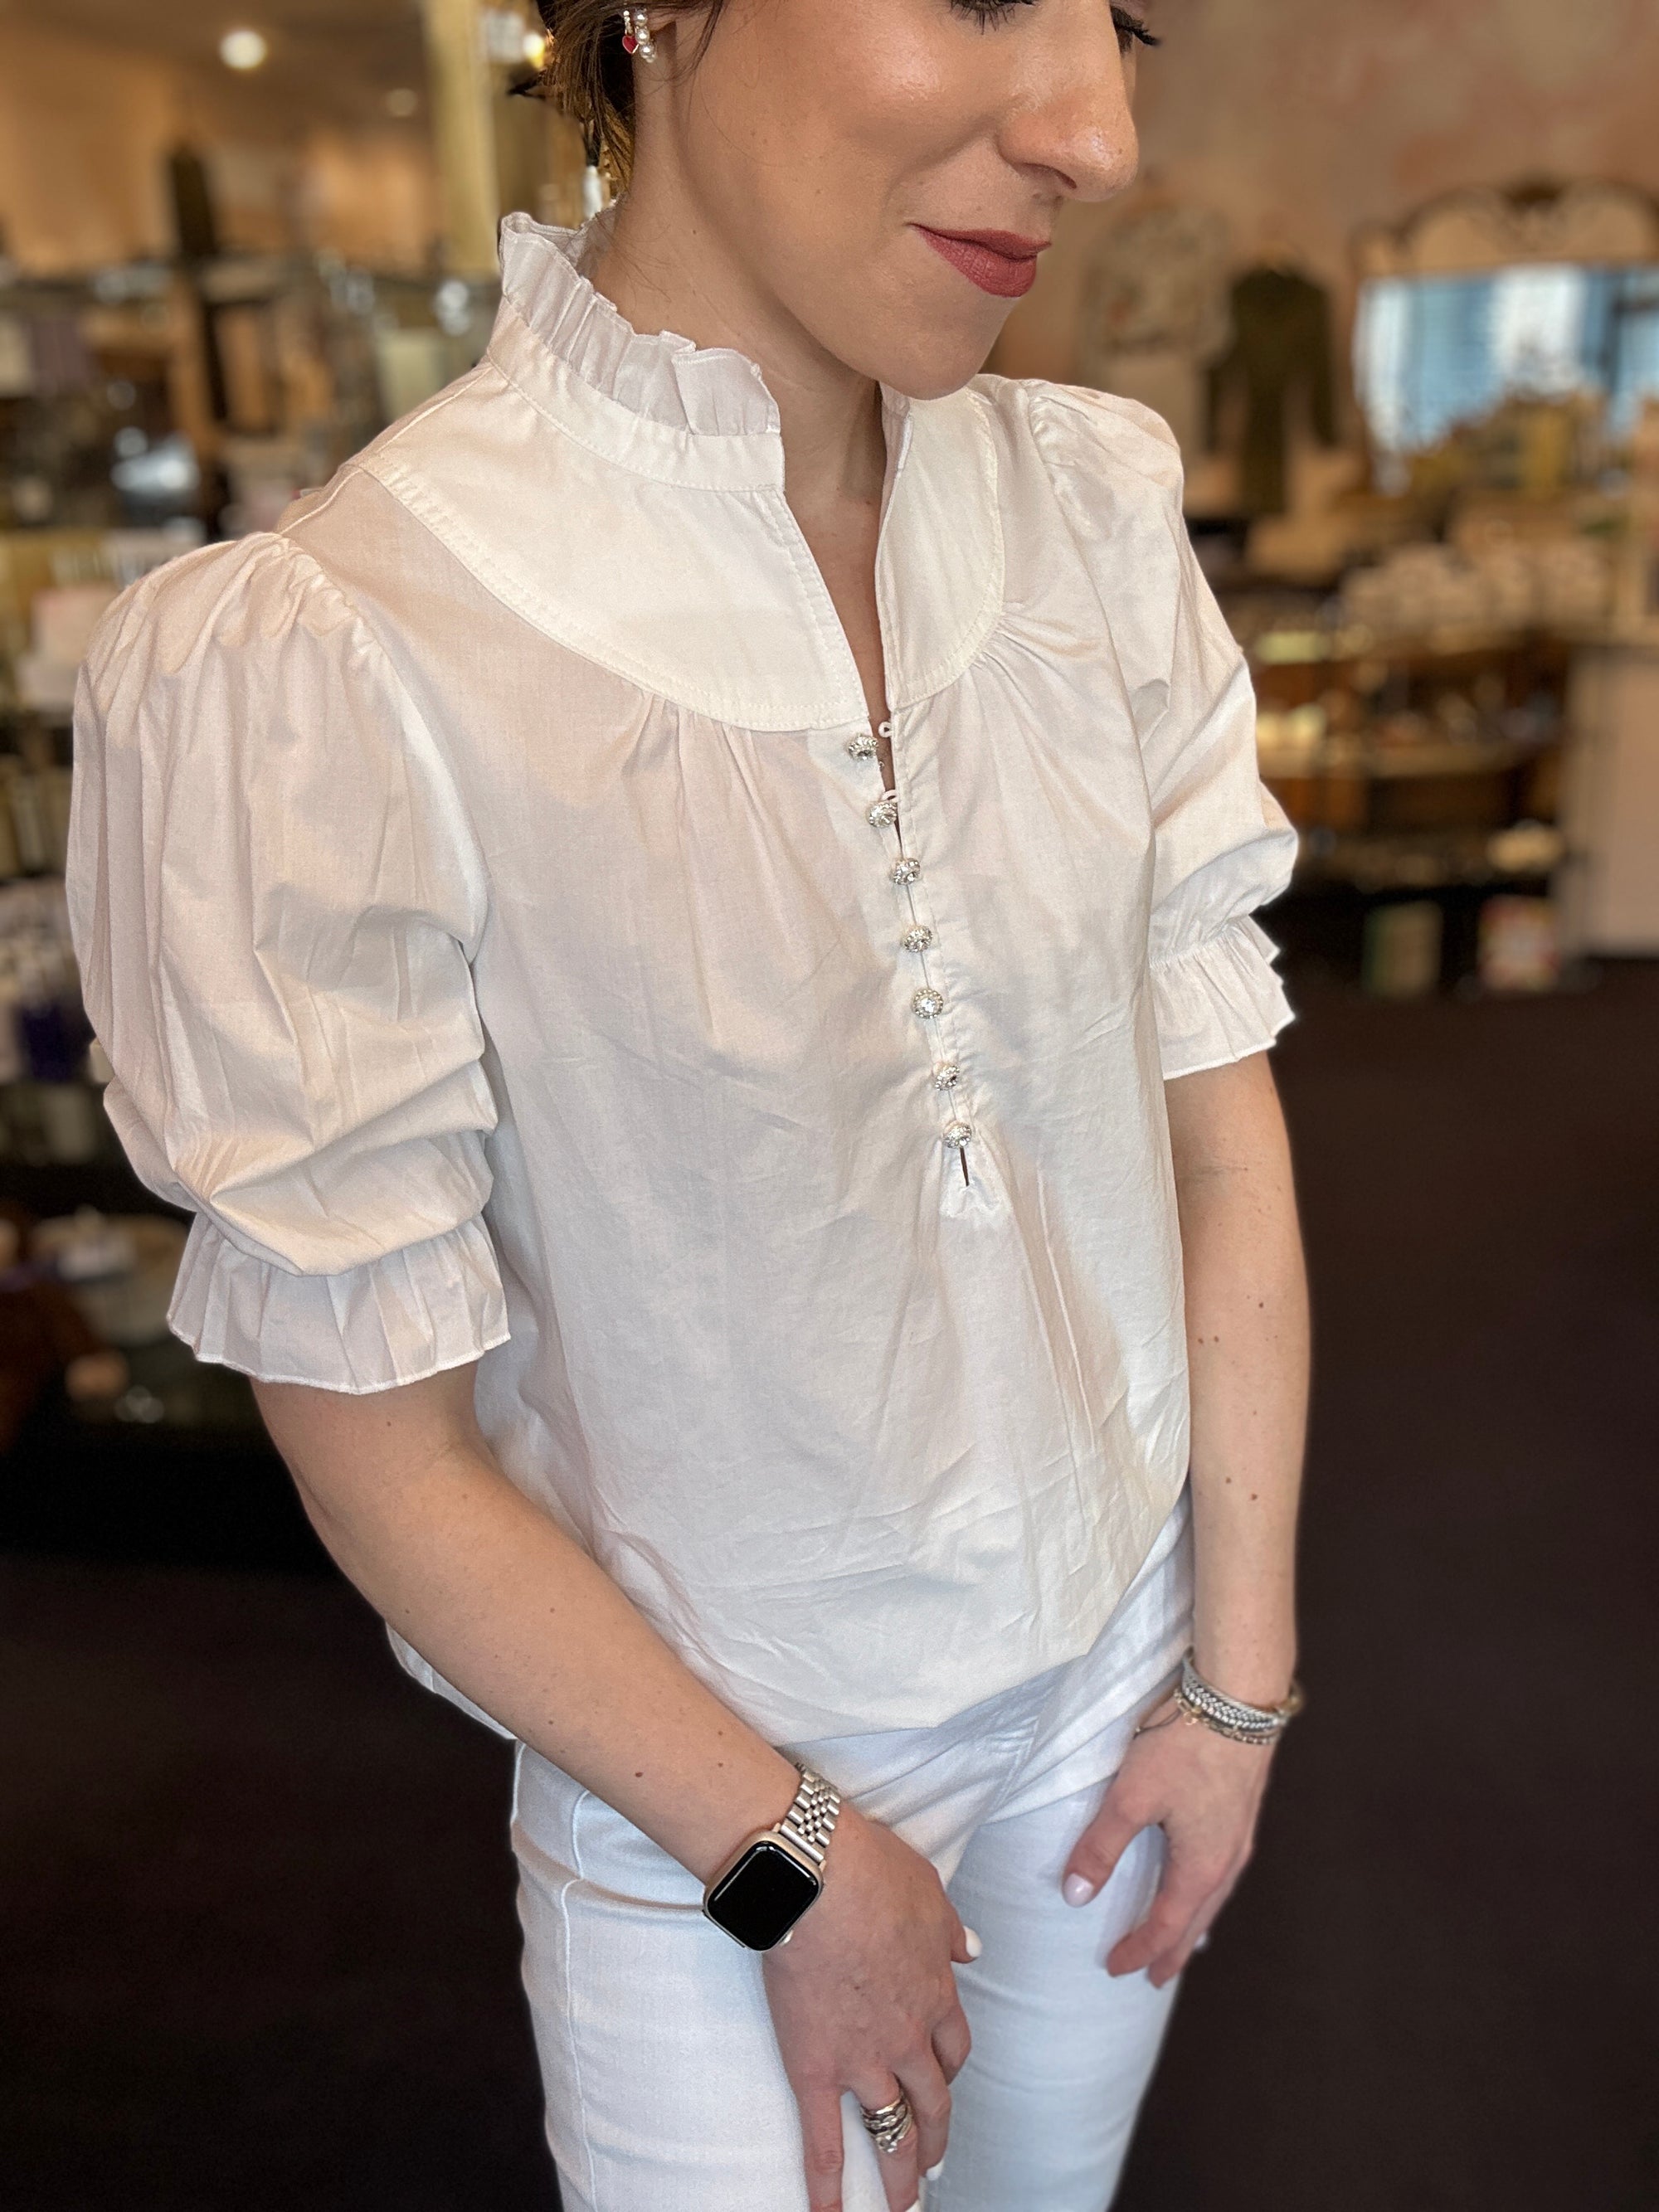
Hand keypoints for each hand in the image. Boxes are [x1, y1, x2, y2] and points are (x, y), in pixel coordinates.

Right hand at [764, 1803, 975, 2211]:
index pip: (954, 2046)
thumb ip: (948, 1928)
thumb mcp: (928, 1890)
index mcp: (937, 1991)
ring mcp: (864, 2059)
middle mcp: (908, 2036)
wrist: (817, 1877)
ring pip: (892, 2130)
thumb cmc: (871, 1870)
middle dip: (935, 2136)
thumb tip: (969, 1948)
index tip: (945, 2078)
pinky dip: (827, 2185)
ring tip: (904, 2206)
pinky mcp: (816, 2069)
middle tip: (933, 2162)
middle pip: (933, 2100)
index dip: (950, 2068)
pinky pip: (824, 2139)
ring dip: (901, 2174)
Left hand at [1061, 1702, 1274, 1987]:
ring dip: (1193, 1921)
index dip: (1140, 1950)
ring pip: (1215, 1896)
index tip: (1115, 1968)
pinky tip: (1202, 1876)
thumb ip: (1102, 1846)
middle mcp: (1228, 1860)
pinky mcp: (1243, 1811)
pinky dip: (1207, 1891)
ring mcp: (1241, 1836)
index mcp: (1201, 1867)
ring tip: (1181, 1937)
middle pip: (1198, 1920)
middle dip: (1174, 1950)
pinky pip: (1224, 1869)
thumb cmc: (1185, 1747)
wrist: (1238, 1700)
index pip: (1167, 1926)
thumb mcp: (1132, 1797)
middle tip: (1155, 1977)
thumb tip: (1075, 1895)